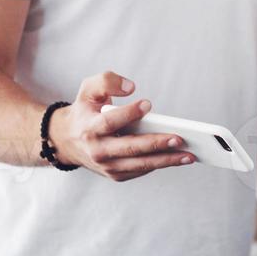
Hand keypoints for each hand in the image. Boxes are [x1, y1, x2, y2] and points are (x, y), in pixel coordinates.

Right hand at [48, 72, 193, 180]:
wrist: (67, 140)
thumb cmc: (85, 110)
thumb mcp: (89, 89)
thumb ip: (106, 81)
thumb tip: (131, 88)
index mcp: (90, 127)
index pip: (110, 121)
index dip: (129, 113)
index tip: (148, 104)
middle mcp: (97, 150)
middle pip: (130, 148)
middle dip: (156, 144)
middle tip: (179, 139)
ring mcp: (106, 166)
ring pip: (139, 164)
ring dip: (166, 161)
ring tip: (189, 155)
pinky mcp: (115, 174)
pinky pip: (141, 170)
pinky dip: (160, 164)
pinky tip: (178, 158)